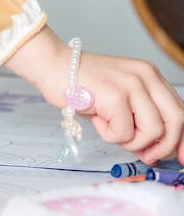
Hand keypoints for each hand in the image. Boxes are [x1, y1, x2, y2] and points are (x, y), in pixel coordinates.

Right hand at [5, 25, 183, 163]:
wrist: (54, 67)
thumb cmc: (85, 86)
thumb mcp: (123, 97)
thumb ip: (143, 117)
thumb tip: (157, 151)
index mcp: (150, 74)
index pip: (180, 110)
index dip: (182, 139)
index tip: (181, 157)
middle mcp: (145, 75)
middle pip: (175, 121)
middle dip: (162, 146)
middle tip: (146, 155)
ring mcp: (131, 84)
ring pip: (153, 132)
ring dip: (131, 141)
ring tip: (110, 127)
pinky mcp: (115, 95)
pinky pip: (125, 134)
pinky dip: (110, 135)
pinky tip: (97, 119)